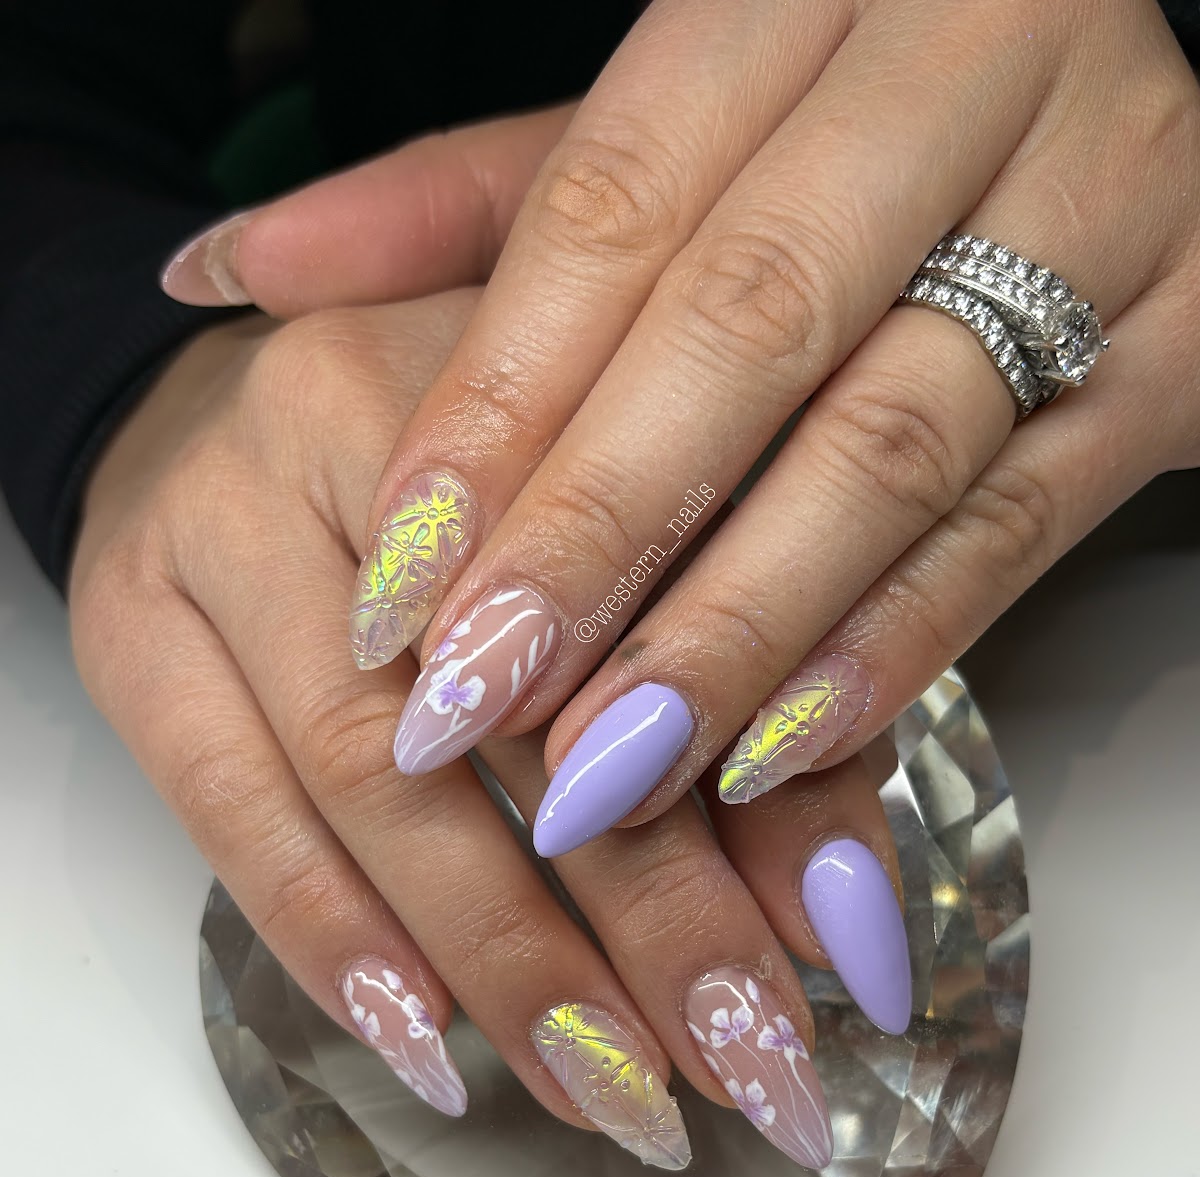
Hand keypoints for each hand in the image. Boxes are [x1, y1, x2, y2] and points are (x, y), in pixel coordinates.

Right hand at [70, 293, 909, 1175]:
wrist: (229, 417)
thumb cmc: (473, 494)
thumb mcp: (633, 542)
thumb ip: (747, 698)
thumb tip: (839, 919)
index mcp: (526, 375)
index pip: (650, 615)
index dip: (744, 814)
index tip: (821, 978)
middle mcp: (347, 422)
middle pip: (510, 706)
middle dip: (637, 922)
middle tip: (731, 1070)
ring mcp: (218, 523)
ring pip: (365, 773)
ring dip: (496, 962)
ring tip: (606, 1093)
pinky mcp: (129, 625)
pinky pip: (223, 804)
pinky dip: (329, 938)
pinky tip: (424, 1043)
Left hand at [232, 0, 1197, 854]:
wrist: (1100, 92)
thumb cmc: (845, 119)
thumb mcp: (658, 129)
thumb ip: (458, 207)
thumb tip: (235, 270)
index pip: (613, 206)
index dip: (497, 412)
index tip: (403, 589)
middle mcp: (965, 70)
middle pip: (748, 328)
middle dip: (599, 535)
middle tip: (477, 704)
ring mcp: (1102, 206)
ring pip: (891, 443)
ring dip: (732, 626)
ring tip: (604, 769)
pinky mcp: (1189, 344)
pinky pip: (1024, 521)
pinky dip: (891, 647)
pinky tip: (771, 751)